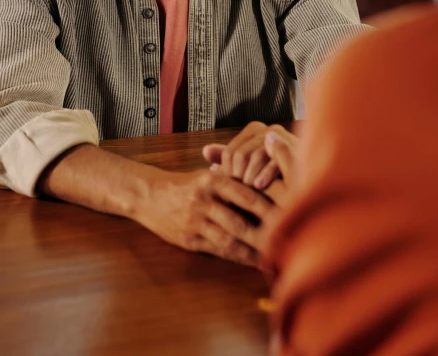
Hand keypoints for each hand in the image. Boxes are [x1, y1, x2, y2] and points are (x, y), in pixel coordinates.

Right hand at [135, 167, 273, 266]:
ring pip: (229, 239)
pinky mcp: (188, 238)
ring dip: (252, 250)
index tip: (288, 215)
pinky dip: (236, 256)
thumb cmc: (185, 185)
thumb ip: (232, 183)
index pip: (246, 195)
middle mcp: (204, 200)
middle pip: (240, 221)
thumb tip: (265, 187)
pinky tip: (251, 259)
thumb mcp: (206, 177)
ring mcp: (195, 221)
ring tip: (273, 255)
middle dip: (265, 234)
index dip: (268, 208)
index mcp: (212, 181)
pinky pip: (217, 249)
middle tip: (286, 242)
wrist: (149, 194)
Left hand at [202, 122, 298, 191]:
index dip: (227, 173)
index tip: (231, 189)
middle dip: (239, 176)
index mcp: (256, 131)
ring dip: (251, 177)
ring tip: (251, 192)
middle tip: (241, 193)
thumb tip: (205, 151)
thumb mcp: (248, 171)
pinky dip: (266, 174)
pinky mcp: (298, 149)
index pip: (230, 152)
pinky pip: (274, 160)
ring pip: (256, 156)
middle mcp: (270, 130)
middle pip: (241, 154)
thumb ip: (229, 160)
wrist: (306, 192)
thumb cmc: (274, 183)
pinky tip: (260, 186)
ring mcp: (285, 138)